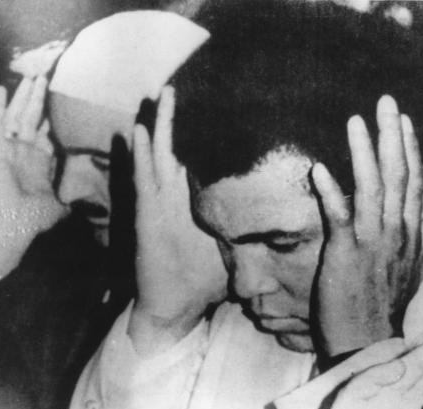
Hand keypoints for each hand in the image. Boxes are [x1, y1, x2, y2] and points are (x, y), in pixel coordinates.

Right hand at [0, 77, 66, 230]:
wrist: (14, 226)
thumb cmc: (35, 219)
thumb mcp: (60, 207)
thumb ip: (72, 202)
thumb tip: (89, 206)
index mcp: (39, 161)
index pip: (46, 132)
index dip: (52, 116)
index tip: (60, 98)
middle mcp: (24, 152)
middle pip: (32, 118)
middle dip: (38, 98)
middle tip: (44, 77)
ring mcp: (9, 149)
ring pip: (16, 116)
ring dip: (23, 96)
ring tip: (31, 76)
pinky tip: (1, 89)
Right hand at [128, 86, 227, 354]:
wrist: (174, 308)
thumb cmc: (203, 282)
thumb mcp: (233, 252)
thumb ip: (250, 235)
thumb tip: (283, 228)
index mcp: (194, 204)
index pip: (199, 163)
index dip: (205, 137)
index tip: (215, 109)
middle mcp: (175, 199)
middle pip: (176, 151)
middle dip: (178, 120)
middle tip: (178, 86)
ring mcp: (159, 205)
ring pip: (158, 157)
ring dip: (159, 126)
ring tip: (162, 94)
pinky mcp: (147, 217)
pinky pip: (143, 181)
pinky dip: (140, 157)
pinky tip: (139, 132)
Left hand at [311, 95, 422, 356]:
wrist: (368, 342)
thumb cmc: (381, 304)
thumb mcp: (406, 266)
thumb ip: (412, 234)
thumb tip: (415, 208)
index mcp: (409, 233)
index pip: (413, 182)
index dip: (409, 148)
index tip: (404, 121)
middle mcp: (396, 232)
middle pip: (398, 175)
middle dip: (392, 135)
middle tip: (385, 101)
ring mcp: (372, 242)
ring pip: (372, 187)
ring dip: (364, 152)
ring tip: (355, 120)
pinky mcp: (346, 254)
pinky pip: (339, 217)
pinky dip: (330, 192)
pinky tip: (319, 168)